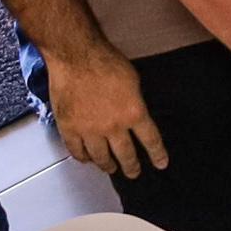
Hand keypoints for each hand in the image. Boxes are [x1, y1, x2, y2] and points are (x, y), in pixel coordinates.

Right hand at [47, 44, 170, 179]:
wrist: (76, 56)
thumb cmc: (105, 62)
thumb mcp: (133, 81)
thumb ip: (135, 102)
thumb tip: (134, 115)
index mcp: (134, 113)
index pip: (151, 140)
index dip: (157, 154)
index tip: (161, 164)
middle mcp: (114, 126)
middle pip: (126, 154)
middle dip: (132, 166)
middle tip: (134, 173)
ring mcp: (90, 130)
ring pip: (101, 157)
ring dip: (107, 165)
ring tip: (111, 169)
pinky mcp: (69, 128)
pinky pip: (77, 151)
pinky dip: (83, 158)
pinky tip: (87, 160)